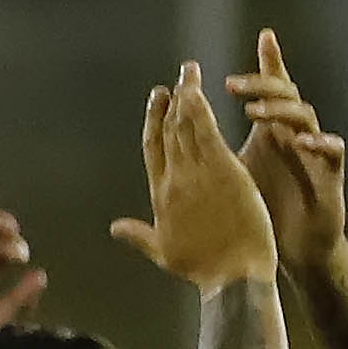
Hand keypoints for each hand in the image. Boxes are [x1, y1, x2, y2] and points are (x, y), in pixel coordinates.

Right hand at [114, 62, 277, 292]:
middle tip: (171, 82)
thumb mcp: (163, 252)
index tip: (156, 101)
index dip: (153, 123)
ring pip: (184, 126)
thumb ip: (139, 235)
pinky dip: (199, 109)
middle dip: (168, 104)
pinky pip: (205, 131)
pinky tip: (197, 90)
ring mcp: (195, 173)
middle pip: (166, 133)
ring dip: (185, 96)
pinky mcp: (221, 169)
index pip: (153, 150)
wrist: (232, 274)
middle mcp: (172, 180)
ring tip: (188, 74)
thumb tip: (115, 228)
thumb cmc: (202, 268)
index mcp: (160, 197)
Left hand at [222, 29, 347, 270]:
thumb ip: (205, 152)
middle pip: (283, 95)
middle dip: (260, 84)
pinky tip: (301, 141)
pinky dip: (319, 143)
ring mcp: (313, 152)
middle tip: (229, 85)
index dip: (270, 63)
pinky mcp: (330, 176)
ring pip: (305, 117)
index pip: (270, 90)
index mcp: (269, 132)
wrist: (289, 250)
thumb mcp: (227, 177)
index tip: (265, 35)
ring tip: (254, 112)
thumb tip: (166, 138)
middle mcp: (292, 135)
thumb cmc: (260, 211)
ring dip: (280, 111)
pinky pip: (332, 151)